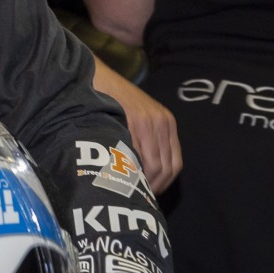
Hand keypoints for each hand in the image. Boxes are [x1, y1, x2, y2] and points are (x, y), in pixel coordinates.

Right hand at [93, 62, 181, 194]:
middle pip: (166, 167)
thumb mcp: (138, 116)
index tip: (150, 193)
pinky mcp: (133, 120)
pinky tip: (120, 174)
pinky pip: (136, 152)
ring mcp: (149, 121)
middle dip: (152, 186)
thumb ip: (146, 138)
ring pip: (153, 164)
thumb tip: (145, 173)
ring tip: (128, 189)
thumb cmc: (114, 100)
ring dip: (142, 180)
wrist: (98, 76)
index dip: (164, 183)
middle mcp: (162, 122)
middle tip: (137, 196)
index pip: (175, 164)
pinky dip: (130, 167)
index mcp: (167, 123)